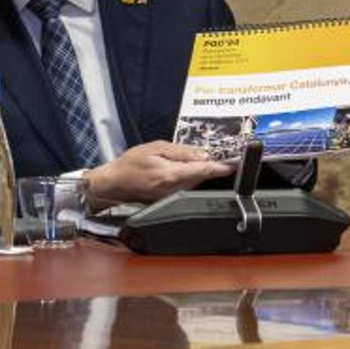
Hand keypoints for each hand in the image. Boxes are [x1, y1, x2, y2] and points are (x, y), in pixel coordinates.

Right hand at [85, 141, 233, 209]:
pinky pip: (187, 187)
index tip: (235, 164)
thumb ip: (180, 152)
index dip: (223, 167)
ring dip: (199, 172)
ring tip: (187, 160)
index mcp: (172, 175)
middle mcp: (175, 190)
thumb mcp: (154, 148)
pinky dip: (189, 178)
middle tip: (211, 154)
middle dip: (209, 166)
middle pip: (202, 176)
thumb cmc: (129, 165)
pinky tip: (179, 170)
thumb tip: (203, 155)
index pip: (205, 171)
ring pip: (196, 182)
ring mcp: (173, 197)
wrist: (114, 184)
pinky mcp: (171, 200)